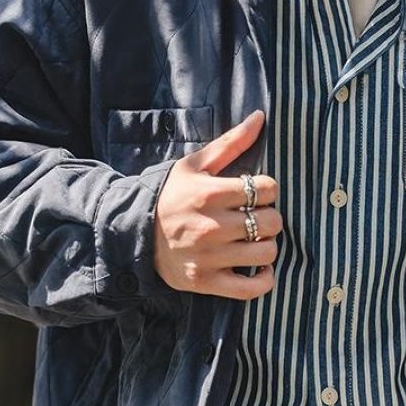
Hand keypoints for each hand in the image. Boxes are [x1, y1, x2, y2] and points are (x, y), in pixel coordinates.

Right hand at [153, 110, 282, 297]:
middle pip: (272, 222)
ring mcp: (209, 257)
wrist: (133, 232)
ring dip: (267, 245)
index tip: (255, 193)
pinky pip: (252, 289)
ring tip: (254, 239)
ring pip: (267, 252)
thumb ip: (231, 143)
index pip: (266, 189)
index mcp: (209, 194)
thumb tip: (260, 116)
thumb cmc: (170, 195)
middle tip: (255, 217)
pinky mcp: (206, 282)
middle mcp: (210, 227)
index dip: (267, 189)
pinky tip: (259, 267)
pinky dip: (264, 280)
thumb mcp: (195, 165)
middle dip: (269, 217)